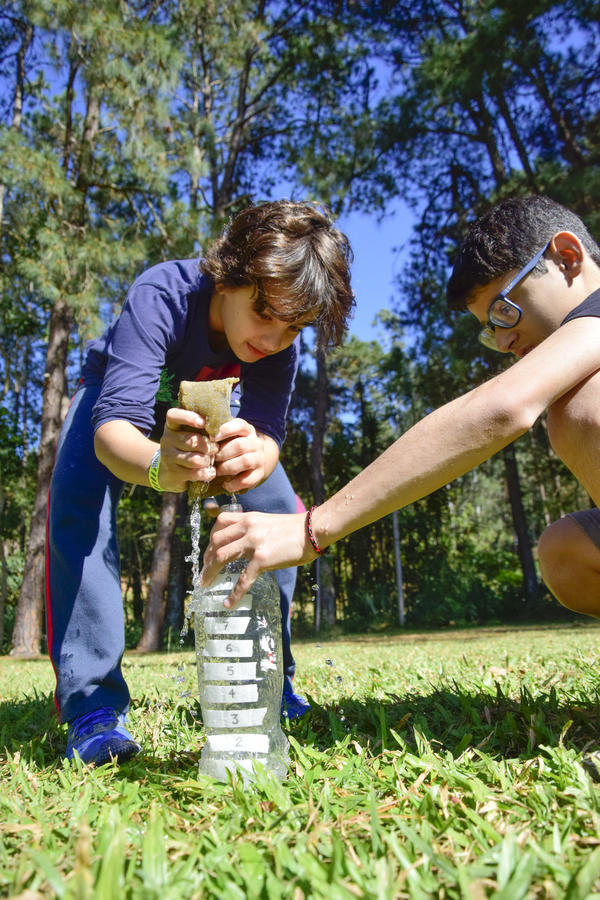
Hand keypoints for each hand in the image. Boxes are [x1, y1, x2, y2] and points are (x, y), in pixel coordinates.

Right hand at [157, 408, 217, 491]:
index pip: (173, 416)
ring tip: (211, 461)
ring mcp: (167, 456)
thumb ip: (205, 427)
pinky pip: (194, 473)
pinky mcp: (171, 472)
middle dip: (208, 446)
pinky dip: (206, 473)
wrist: (171, 472)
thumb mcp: (194, 434)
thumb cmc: (190, 448)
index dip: (188, 417)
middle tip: (215, 449)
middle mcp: (167, 438)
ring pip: (194, 459)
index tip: (203, 423)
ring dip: (207, 461)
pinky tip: (209, 472)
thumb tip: (224, 425)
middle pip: (192, 440)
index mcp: (172, 425)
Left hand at [200, 509, 315, 608]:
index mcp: (248, 518)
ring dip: (210, 572)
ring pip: (221, 557)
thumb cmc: (293, 528)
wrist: (312, 530)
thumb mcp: (267, 521)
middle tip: (204, 571)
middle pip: (216, 541)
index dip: (211, 539)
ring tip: (206, 584)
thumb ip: (252, 528)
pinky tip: (228, 603)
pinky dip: (234, 593)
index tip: (209, 552)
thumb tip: (241, 543)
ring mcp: (253, 543)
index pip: (219, 523)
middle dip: (207, 557)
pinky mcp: (262, 559)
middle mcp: (247, 527)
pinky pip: (243, 579)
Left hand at [212, 419, 276, 492]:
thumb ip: (218, 434)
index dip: (225, 430)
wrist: (253, 460)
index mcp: (247, 430)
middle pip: (240, 445)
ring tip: (217, 471)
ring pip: (245, 461)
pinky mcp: (259, 474)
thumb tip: (199, 432)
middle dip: (222, 453)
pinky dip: (234, 483)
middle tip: (211, 459)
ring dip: (227, 467)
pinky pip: (247, 480)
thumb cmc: (233, 446)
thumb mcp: (229, 436)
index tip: (211, 438)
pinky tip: (225, 484)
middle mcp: (256, 443)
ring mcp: (259, 459)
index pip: (240, 425)